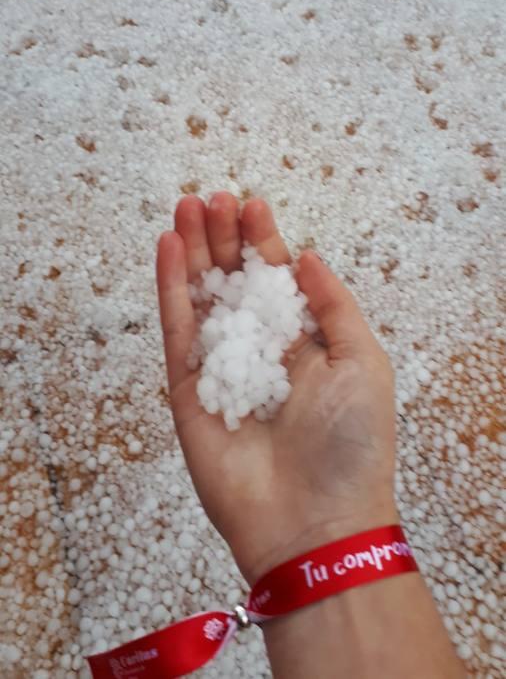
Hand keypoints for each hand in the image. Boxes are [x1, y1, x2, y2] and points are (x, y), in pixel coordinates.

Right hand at [156, 193, 397, 585]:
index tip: (254, 204)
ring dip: (191, 251)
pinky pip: (176, 331)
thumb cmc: (352, 442)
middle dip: (222, 237)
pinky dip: (169, 288)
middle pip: (233, 280)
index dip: (264, 240)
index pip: (276, 279)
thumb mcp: (363, 359)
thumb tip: (307, 256)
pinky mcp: (186, 390)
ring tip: (186, 206)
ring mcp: (220, 368)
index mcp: (303, 343)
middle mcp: (259, 350)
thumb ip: (333, 304)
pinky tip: (167, 247)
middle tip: (213, 197)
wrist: (314, 520)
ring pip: (200, 297)